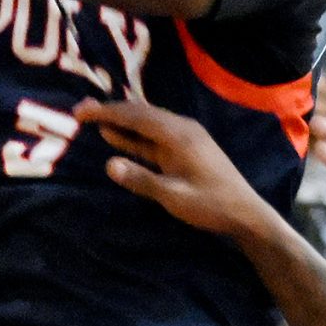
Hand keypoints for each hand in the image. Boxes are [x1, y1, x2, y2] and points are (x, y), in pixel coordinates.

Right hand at [78, 99, 276, 243]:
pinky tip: (117, 136)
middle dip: (110, 111)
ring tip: (93, 119)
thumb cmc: (211, 206)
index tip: (80, 112)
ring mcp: (185, 137)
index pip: (136, 117)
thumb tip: (109, 164)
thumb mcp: (174, 197)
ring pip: (147, 123)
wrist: (245, 214)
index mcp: (179, 136)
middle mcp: (182, 129)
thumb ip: (142, 180)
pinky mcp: (186, 149)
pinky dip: (134, 135)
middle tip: (80, 112)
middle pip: (141, 113)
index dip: (107, 112)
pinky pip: (154, 136)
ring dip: (121, 121)